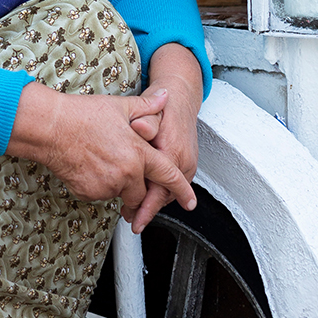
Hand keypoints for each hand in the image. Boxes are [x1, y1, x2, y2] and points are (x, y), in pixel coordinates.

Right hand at [8, 81, 196, 224]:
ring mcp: (107, 185)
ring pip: (120, 194)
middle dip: (138, 187)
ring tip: (103, 160)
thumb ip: (147, 107)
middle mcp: (126, 173)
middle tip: (123, 167)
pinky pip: (100, 195)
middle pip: (143, 193)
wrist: (50, 127)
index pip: (168, 176)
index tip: (190, 202)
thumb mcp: (119, 106)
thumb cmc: (82, 115)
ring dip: (118, 185)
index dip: (182, 190)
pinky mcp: (89, 193)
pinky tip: (89, 166)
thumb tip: (165, 98)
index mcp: (138, 153)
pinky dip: (99, 185)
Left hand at [127, 43, 202, 231]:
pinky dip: (158, 193)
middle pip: (164, 196)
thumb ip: (145, 121)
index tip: (135, 219)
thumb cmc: (163, 105)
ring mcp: (187, 164)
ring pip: (168, 192)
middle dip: (146, 210)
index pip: (160, 188)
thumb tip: (138, 127)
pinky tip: (144, 197)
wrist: (180, 97)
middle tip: (130, 220)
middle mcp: (184, 161)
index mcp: (174, 151)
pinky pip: (172, 185)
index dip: (146, 206)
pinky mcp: (186, 164)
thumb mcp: (150, 109)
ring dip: (152, 203)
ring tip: (134, 213)